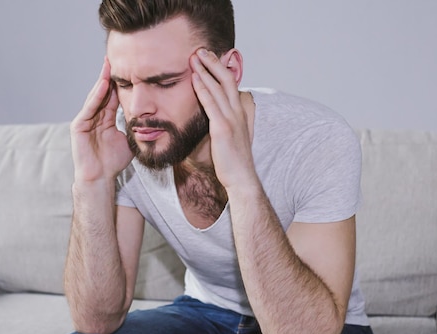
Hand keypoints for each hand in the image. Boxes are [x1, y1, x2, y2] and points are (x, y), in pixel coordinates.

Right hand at [70, 57, 132, 183]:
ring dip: (102, 80)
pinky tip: (103, 84)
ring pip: (96, 96)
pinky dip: (96, 96)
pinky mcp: (79, 126)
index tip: (128, 67)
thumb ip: (137, 128)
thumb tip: (153, 119)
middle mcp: (95, 116)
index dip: (120, 82)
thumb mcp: (130, 139)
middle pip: (103, 91)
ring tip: (109, 64)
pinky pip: (89, 108)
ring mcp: (86, 120)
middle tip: (116, 56)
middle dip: (109, 75)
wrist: (101, 178)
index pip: (113, 95)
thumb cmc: (114, 162)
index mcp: (106, 118)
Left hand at [190, 48, 257, 190]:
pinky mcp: (223, 129)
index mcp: (241, 113)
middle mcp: (238, 112)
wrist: (241, 179)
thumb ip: (227, 123)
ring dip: (206, 70)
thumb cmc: (234, 161)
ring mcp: (232, 120)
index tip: (210, 59)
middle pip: (227, 80)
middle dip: (214, 63)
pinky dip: (203, 89)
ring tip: (195, 57)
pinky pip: (211, 104)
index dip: (221, 70)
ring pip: (219, 88)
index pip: (232, 85)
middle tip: (201, 50)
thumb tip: (216, 118)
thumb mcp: (233, 138)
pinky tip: (195, 78)